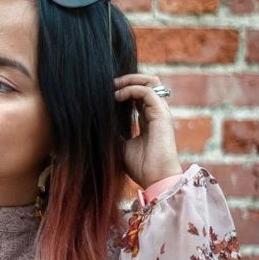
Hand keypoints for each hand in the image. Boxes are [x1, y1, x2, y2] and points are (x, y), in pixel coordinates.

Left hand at [114, 73, 182, 188]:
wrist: (155, 180)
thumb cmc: (140, 167)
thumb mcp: (120, 146)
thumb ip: (113, 132)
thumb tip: (96, 123)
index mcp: (148, 120)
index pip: (140, 95)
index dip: (125, 88)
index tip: (108, 90)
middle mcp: (156, 113)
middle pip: (149, 83)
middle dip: (130, 78)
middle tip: (111, 83)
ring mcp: (161, 113)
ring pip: (152, 82)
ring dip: (131, 80)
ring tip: (114, 85)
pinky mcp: (162, 116)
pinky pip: (148, 92)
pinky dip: (132, 89)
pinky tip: (118, 96)